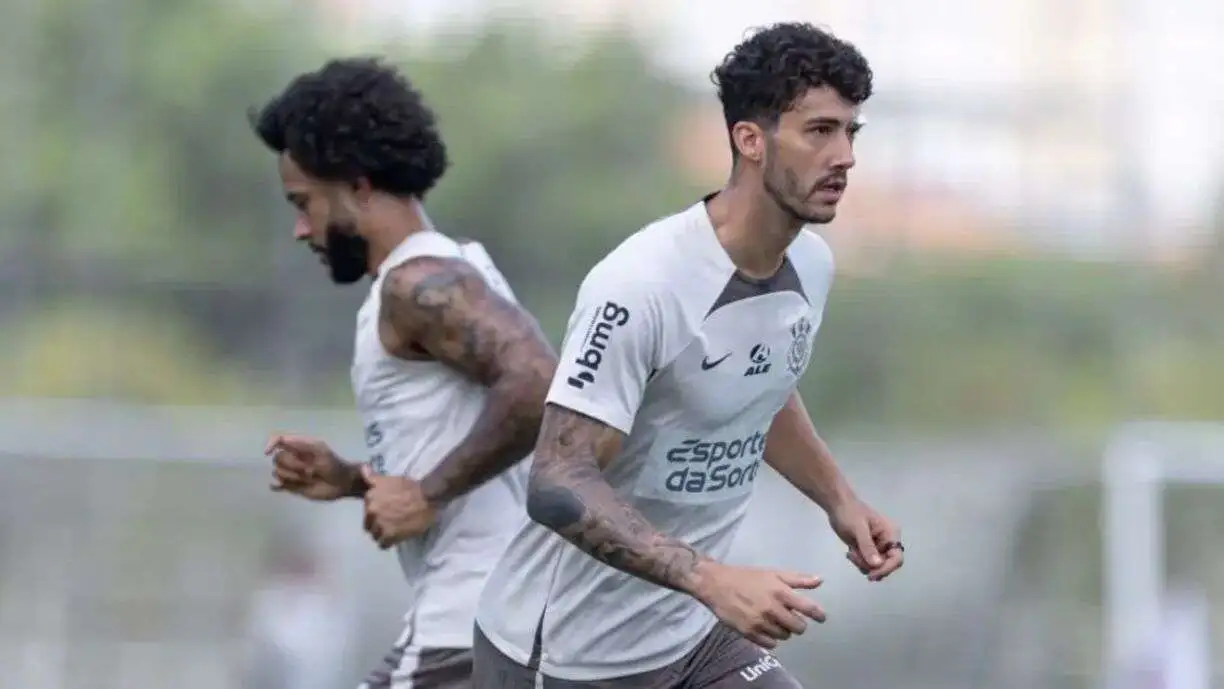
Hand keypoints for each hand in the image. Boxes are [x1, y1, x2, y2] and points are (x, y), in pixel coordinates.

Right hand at [265, 434, 359, 501]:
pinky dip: (276, 486)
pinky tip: (281, 487)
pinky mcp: (291, 486)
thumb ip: (301, 444)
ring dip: (292, 477)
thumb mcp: (320, 450)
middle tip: (310, 470)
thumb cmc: (334, 464)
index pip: (278, 440)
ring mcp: (292, 472)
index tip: (268, 452)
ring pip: (277, 472)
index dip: (270, 444)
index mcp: (299, 446)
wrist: (342, 484)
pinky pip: (276, 485)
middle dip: (293, 466)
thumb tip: (280, 441)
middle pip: (278, 459)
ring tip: (309, 479)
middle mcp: (293, 458)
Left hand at [361, 466, 437, 548]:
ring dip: (383, 534)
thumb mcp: (389, 479)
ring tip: (395, 531)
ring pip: (375, 535)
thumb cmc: (410, 486)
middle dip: (377, 525)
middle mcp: (371, 511)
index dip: (376, 513)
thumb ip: (373, 477)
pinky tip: (397, 537)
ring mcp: (379, 524)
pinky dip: (389, 543)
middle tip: (391, 522)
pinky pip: (383, 545)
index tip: (386, 512)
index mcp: (369, 497)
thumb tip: (363, 468)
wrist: (427, 497)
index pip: (366, 511)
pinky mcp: (390, 536)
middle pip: (368, 525)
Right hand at [693, 562, 825, 648]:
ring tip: (775, 621)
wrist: (716, 584)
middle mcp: (772, 608)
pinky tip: (766, 629)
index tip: (821, 618)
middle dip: (798, 624)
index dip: (818, 615)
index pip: (808, 608)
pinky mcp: (749, 633)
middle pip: (798, 627)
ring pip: (784, 636)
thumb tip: (820, 580)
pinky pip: (770, 644)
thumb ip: (797, 579)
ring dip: (784, 630)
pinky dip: (771, 639)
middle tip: (792, 619)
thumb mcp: (773, 573)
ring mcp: (760, 622)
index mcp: (780, 592)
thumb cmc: (747, 577)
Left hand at [827, 499, 903, 581]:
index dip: (887, 568)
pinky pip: (867, 564)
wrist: (837, 505)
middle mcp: (887, 543)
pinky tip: (850, 553)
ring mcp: (878, 547)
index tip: (872, 575)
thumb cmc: (849, 512)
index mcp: (890, 534)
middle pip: (886, 565)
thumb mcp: (858, 528)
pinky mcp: (868, 550)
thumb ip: (867, 546)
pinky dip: (859, 562)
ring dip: (862, 564)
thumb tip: (878, 565)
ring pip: (875, 567)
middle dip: (870, 566)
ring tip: (850, 554)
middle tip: (854, 557)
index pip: (897, 558)